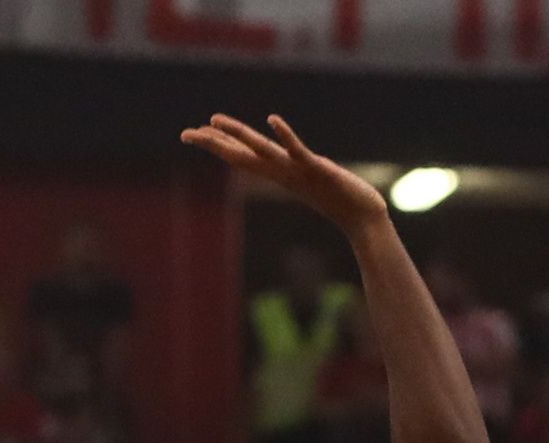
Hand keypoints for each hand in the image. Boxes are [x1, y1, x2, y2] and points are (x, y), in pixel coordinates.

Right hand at [182, 114, 387, 232]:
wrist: (362, 217)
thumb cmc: (340, 199)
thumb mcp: (310, 179)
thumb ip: (297, 170)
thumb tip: (289, 165)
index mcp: (278, 173)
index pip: (240, 156)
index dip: (215, 145)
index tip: (191, 134)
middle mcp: (282, 172)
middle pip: (240, 155)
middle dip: (213, 143)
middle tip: (186, 133)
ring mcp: (297, 171)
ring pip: (262, 151)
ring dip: (238, 135)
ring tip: (216, 119)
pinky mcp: (317, 169)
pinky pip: (297, 150)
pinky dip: (284, 136)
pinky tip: (272, 120)